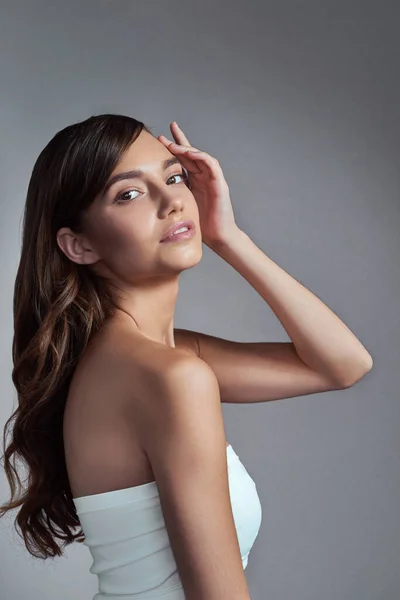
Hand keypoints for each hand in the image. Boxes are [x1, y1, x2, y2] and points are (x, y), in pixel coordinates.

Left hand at [158, 121, 238, 247]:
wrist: (218, 237)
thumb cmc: (200, 225)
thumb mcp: (181, 207)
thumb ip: (171, 197)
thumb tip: (150, 194)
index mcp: (194, 182)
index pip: (183, 160)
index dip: (172, 148)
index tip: (158, 140)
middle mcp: (203, 177)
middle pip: (190, 154)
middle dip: (178, 141)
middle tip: (166, 131)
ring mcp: (212, 179)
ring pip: (200, 156)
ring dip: (186, 148)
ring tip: (173, 143)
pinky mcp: (220, 183)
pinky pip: (211, 164)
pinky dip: (200, 157)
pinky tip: (189, 153)